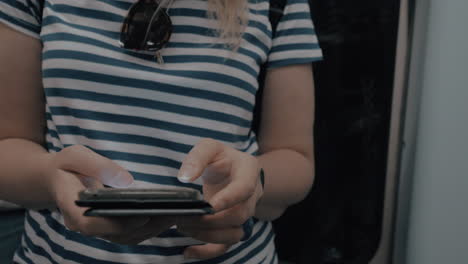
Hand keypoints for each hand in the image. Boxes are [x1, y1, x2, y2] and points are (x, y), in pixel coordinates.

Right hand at [45, 145, 175, 243]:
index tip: (141, 216)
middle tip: (172, 214)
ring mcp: (98, 228)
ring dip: (152, 228)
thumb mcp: (75, 156)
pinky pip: (130, 233)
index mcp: (72, 208)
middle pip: (116, 235)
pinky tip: (168, 215)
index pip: (91, 225)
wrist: (56, 179)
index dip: (116, 224)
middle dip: (145, 227)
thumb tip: (126, 181)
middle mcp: (84, 225)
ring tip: (176, 214)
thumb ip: (98, 166)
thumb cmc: (66, 165)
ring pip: (126, 237)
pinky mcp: (109, 227)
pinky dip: (150, 226)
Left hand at [175, 138, 263, 259]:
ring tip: (182, 227)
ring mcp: (245, 214)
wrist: (235, 171)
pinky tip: (187, 251)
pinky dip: (207, 252)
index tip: (209, 206)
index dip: (229, 199)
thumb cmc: (222, 159)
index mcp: (248, 171)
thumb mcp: (210, 147)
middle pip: (239, 215)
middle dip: (210, 220)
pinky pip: (225, 246)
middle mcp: (252, 196)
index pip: (244, 188)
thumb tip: (184, 177)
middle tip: (184, 217)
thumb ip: (198, 158)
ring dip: (207, 235)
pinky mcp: (234, 228)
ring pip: (234, 234)